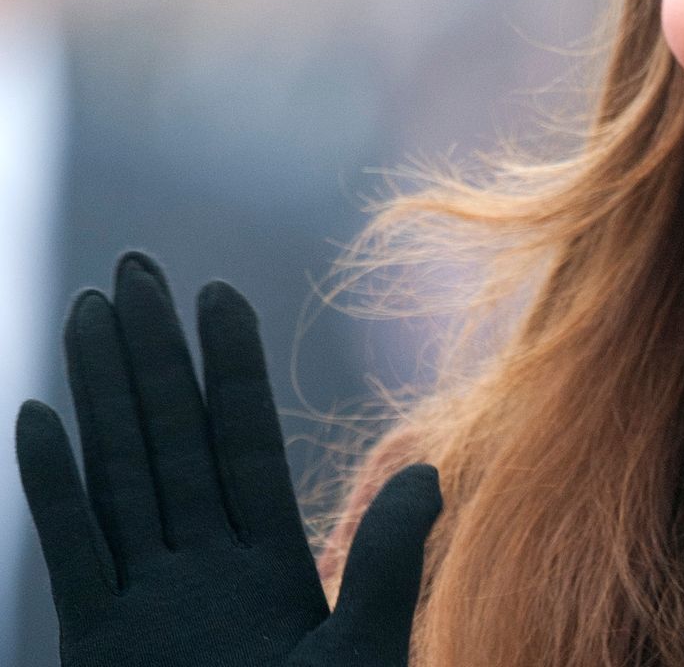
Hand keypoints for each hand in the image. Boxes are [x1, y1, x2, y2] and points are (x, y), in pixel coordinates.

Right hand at [14, 251, 441, 666]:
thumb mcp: (364, 652)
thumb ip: (385, 559)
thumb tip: (431, 464)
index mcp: (275, 567)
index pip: (246, 443)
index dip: (231, 370)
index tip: (219, 295)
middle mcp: (205, 570)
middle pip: (173, 438)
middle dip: (153, 356)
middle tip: (134, 269)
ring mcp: (145, 603)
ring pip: (120, 473)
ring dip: (101, 395)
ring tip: (87, 314)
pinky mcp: (97, 644)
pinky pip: (73, 550)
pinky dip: (53, 488)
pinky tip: (36, 419)